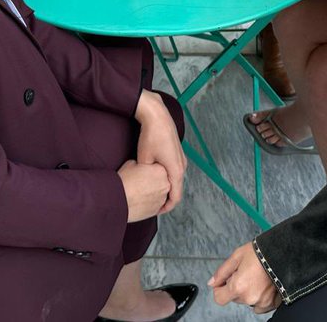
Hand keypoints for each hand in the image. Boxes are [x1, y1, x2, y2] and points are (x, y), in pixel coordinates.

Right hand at [116, 159, 169, 222]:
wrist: (117, 199)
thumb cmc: (124, 181)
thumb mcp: (132, 163)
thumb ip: (142, 163)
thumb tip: (141, 165)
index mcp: (161, 170)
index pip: (160, 167)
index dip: (151, 169)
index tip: (145, 171)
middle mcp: (165, 185)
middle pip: (162, 181)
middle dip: (154, 181)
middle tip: (142, 182)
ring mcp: (162, 199)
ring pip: (160, 193)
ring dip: (153, 192)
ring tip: (140, 192)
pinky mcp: (157, 210)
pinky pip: (156, 204)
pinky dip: (150, 202)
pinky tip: (140, 200)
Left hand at [134, 91, 185, 212]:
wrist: (157, 115)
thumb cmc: (150, 137)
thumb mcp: (144, 160)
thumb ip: (148, 176)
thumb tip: (146, 184)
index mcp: (176, 171)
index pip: (175, 197)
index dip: (166, 207)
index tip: (156, 211)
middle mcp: (182, 165)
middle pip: (177, 188)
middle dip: (166, 197)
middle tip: (153, 203)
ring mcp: (182, 157)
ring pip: (176, 178)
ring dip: (168, 186)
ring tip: (155, 191)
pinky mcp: (178, 150)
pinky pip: (175, 168)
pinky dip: (168, 176)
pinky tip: (157, 175)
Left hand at [210, 242, 281, 312]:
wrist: (284, 252)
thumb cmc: (262, 251)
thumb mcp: (237, 256)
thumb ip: (222, 271)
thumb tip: (212, 283)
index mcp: (238, 286)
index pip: (219, 298)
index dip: (220, 288)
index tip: (225, 280)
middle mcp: (249, 297)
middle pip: (234, 298)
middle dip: (236, 286)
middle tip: (246, 272)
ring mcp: (262, 302)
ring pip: (247, 300)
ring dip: (248, 292)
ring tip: (256, 277)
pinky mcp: (272, 303)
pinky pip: (259, 305)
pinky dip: (259, 297)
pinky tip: (263, 284)